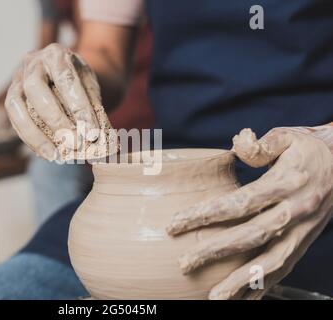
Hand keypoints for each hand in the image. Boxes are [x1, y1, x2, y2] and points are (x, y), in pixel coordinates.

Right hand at [4, 43, 117, 160]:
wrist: (65, 73)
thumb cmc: (81, 82)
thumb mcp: (92, 87)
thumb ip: (94, 108)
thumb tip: (100, 140)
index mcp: (57, 54)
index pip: (66, 79)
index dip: (79, 107)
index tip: (92, 132)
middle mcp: (33, 62)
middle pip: (35, 88)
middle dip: (55, 119)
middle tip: (74, 143)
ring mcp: (18, 78)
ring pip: (16, 105)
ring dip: (35, 134)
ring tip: (55, 156)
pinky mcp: (12, 97)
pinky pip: (14, 119)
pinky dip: (30, 139)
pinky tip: (46, 153)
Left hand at [167, 125, 332, 298]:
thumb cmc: (309, 148)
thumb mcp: (286, 136)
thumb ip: (260, 145)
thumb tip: (237, 144)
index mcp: (286, 183)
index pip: (239, 202)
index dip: (205, 215)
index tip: (175, 224)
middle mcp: (295, 210)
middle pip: (250, 236)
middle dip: (215, 252)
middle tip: (185, 263)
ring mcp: (302, 230)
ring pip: (271, 261)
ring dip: (242, 282)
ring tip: (215, 297)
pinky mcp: (305, 241)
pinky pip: (285, 268)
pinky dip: (265, 285)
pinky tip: (245, 297)